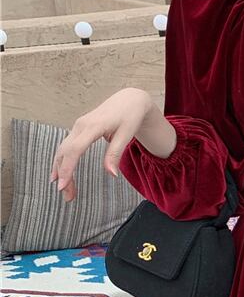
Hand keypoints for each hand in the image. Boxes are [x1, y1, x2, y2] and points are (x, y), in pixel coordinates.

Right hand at [50, 88, 153, 202]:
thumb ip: (115, 154)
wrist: (129, 100)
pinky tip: (61, 174)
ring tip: (65, 191)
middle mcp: (80, 125)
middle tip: (66, 196)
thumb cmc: (130, 117)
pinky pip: (67, 147)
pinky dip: (63, 161)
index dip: (67, 168)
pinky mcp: (78, 129)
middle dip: (63, 175)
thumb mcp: (126, 135)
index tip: (63, 185)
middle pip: (65, 153)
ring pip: (63, 151)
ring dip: (61, 170)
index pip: (75, 150)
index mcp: (92, 126)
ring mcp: (77, 126)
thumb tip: (111, 175)